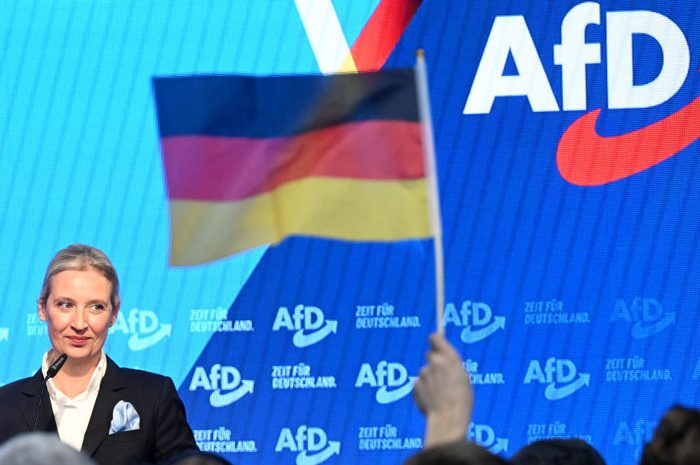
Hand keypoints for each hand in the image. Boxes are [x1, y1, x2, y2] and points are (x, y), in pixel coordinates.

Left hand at [413, 332, 472, 447]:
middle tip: (441, 376)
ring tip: (440, 394)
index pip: (435, 338)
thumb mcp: (464, 378)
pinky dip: (424, 390)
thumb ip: (452, 366)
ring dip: (430, 379)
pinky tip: (432, 399)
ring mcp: (423, 373)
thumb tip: (446, 362)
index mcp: (450, 358)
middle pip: (430, 355)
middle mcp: (435, 361)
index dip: (435, 340)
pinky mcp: (416, 384)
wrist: (448, 418)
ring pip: (425, 372)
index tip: (434, 342)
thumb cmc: (462, 400)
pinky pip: (419, 384)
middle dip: (434, 362)